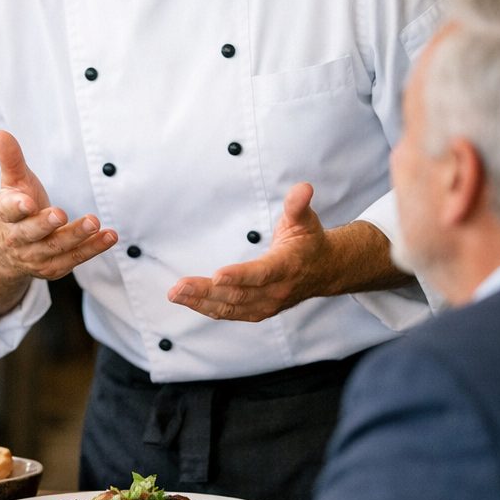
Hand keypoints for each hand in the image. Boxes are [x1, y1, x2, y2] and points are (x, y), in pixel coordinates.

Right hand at [0, 130, 116, 281]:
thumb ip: (11, 159)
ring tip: (94, 222)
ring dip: (76, 236)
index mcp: (6, 215)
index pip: (9, 211)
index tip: (28, 202)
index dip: (17, 207)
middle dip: (46, 224)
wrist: (11, 250)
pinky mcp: (54, 267)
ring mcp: (36, 256)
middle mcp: (18, 239)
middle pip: (31, 233)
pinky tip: (109, 236)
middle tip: (61, 214)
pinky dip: (93, 248)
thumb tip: (1, 133)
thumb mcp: (13, 183)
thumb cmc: (17, 208)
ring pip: (56, 247)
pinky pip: (75, 258)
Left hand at [167, 182, 333, 321]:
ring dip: (200, 302)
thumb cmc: (308, 241)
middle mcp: (276, 290)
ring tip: (175, 294)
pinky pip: (230, 312)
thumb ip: (298, 205)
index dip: (240, 276)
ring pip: (230, 306)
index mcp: (287, 266)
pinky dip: (207, 308)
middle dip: (206, 291)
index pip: (262, 273)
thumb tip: (303, 187)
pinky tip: (187, 300)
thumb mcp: (305, 220)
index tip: (217, 275)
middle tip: (178, 287)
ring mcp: (266, 304)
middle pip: (239, 294)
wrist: (324, 271)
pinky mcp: (257, 311)